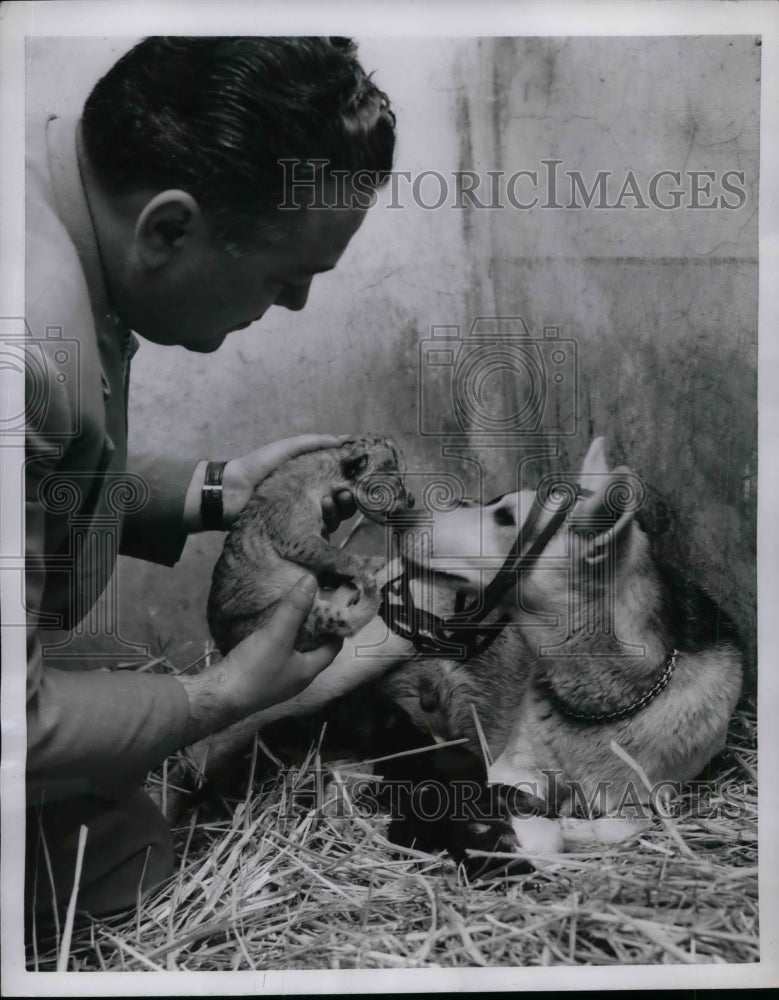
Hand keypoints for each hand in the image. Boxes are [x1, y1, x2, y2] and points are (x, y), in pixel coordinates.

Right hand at [178, 575, 341, 742]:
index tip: (336, 607)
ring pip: (294, 652)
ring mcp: (277, 680)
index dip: (337, 628)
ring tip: (294, 610)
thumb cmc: (255, 670)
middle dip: (316, 629)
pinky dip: (279, 641)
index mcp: (308, 671)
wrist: (219, 696)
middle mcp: (296, 678)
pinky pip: (276, 656)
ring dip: (296, 634)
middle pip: (314, 650)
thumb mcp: (278, 635)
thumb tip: (312, 581)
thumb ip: (295, 609)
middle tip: (315, 603)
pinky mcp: (260, 678)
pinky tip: (270, 629)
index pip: (332, 648)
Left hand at [223, 435, 356, 530]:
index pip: (338, 482)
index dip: (352, 480)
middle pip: (340, 503)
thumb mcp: (285, 449)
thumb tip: (341, 439)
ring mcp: (304, 520)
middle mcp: (309, 501)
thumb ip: (312, 442)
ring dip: (339, 508)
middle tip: (349, 491)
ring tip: (334, 498)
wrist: (231, 492)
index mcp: (309, 481)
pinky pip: (320, 533)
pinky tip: (324, 509)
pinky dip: (327, 521)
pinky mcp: (297, 536)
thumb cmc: (256, 467)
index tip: (360, 474)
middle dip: (349, 497)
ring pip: (334, 518)